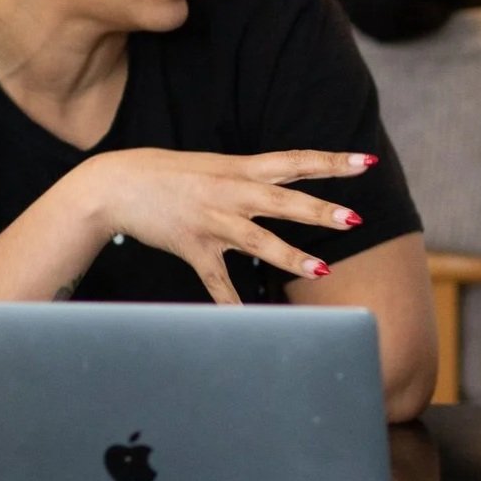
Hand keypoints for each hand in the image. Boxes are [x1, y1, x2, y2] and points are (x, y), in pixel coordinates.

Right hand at [76, 147, 373, 303]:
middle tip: (354, 218)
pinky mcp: (192, 247)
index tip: (365, 162)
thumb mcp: (215, 167)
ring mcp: (211, 220)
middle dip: (319, 211)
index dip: (331, 162)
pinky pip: (216, 279)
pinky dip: (231, 301)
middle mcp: (229, 192)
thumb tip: (284, 181)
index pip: (294, 161)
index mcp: (240, 169)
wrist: (116, 184)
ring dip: (291, 255)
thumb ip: (249, 177)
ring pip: (257, 240)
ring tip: (324, 268)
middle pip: (282, 201)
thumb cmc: (169, 175)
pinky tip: (248, 320)